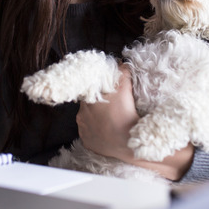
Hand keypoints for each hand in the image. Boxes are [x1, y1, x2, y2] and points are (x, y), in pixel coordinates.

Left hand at [76, 65, 193, 180]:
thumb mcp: (125, 90)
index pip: (90, 90)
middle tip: (112, 105)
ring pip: (88, 119)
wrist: (127, 144)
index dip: (98, 90)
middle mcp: (81, 115)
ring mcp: (84, 131)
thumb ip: (122, 74)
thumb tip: (121, 64)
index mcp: (88, 101)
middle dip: (99, 103)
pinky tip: (108, 130)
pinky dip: (98, 131)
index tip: (106, 92)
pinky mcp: (88, 143)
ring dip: (98, 117)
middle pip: (89, 104)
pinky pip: (91, 134)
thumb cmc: (125, 117)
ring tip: (112, 118)